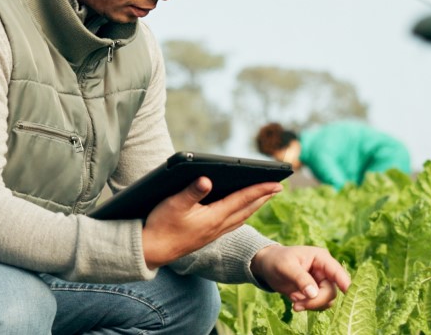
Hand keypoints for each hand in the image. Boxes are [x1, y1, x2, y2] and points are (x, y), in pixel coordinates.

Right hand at [141, 177, 281, 268]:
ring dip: (255, 206)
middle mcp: (218, 227)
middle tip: (278, 187)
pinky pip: (233, 224)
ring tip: (264, 197)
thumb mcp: (174, 204)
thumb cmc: (161, 226)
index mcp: (214, 217)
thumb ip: (192, 191)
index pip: (243, 199)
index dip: (261, 189)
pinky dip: (242, 215)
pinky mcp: (207, 237)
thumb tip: (207, 180)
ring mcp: (214, 233)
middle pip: (247, 209)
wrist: (152, 251)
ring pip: (241, 217)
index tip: (278, 183)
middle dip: (263, 197)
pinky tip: (241, 214)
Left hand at [251, 245, 349, 311]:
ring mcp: (321, 283)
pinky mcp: (315, 293)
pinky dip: (307, 306)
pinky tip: (295, 301)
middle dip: (315, 300)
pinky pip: (318, 305)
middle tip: (296, 305)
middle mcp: (324, 271)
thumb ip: (300, 279)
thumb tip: (314, 293)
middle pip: (331, 292)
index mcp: (321, 259)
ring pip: (326, 301)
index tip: (346, 291)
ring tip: (294, 302)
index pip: (337, 272)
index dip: (344, 282)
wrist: (268, 266)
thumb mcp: (286, 266)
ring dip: (311, 305)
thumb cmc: (277, 260)